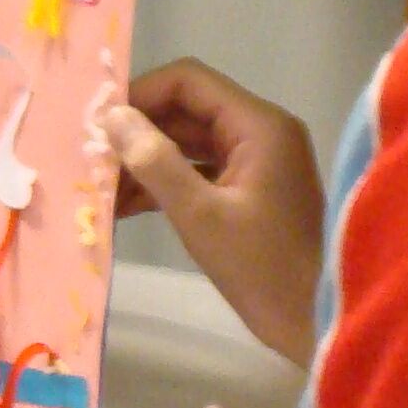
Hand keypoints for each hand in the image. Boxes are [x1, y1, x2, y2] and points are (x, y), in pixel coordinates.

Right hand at [103, 59, 323, 366]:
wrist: (317, 326)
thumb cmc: (264, 269)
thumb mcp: (201, 216)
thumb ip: (156, 162)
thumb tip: (113, 117)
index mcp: (259, 126)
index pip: (189, 82)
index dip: (140, 94)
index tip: (98, 122)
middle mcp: (261, 132)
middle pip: (187, 110)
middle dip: (138, 132)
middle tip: (90, 156)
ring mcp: (258, 162)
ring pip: (190, 142)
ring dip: (147, 160)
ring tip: (100, 186)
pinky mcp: (252, 190)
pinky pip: (200, 170)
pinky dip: (166, 183)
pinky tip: (125, 206)